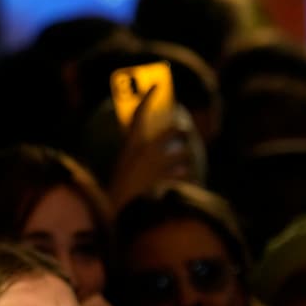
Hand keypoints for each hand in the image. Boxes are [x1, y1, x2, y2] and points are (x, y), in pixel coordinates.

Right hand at [108, 90, 199, 210]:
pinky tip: (185, 185)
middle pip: (172, 131)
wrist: (124, 219)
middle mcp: (146, 152)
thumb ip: (133, 164)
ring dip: (184, 161)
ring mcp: (160, 166)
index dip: (148, 98)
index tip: (157, 86)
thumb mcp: (121, 176)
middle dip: (181, 131)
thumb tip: (146, 158)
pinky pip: (187, 175)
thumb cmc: (119, 198)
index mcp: (128, 149)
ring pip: (183, 154)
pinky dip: (186, 180)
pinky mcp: (173, 180)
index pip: (137, 115)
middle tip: (185, 132)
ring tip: (182, 169)